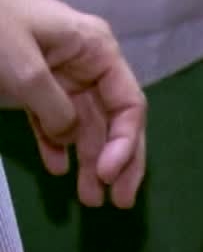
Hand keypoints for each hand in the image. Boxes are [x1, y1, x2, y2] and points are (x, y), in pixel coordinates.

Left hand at [0, 0, 145, 208]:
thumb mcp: (25, 66)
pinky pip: (54, 122)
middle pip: (114, 119)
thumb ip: (54, 106)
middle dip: (119, 160)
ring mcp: (63, 78)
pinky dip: (56, 145)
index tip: (111, 174)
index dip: (126, 141)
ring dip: (89, 161)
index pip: (128, 102)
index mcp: (98, 51)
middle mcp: (89, 66)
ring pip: (86, 126)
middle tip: (120, 200)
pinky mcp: (36, 88)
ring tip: (89, 199)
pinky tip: (59, 169)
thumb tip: (72, 138)